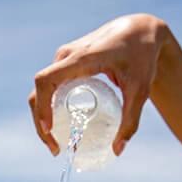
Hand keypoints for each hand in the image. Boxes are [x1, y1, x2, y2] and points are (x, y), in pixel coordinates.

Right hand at [29, 13, 166, 156]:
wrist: (140, 30)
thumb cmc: (142, 57)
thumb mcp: (140, 91)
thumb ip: (131, 120)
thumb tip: (117, 151)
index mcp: (82, 58)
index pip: (47, 80)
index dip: (42, 105)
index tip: (49, 129)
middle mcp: (67, 55)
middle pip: (40, 89)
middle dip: (40, 120)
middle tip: (55, 148)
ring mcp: (65, 57)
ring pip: (42, 88)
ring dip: (42, 115)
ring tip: (56, 142)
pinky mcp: (67, 61)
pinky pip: (50, 84)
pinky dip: (49, 106)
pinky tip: (60, 125)